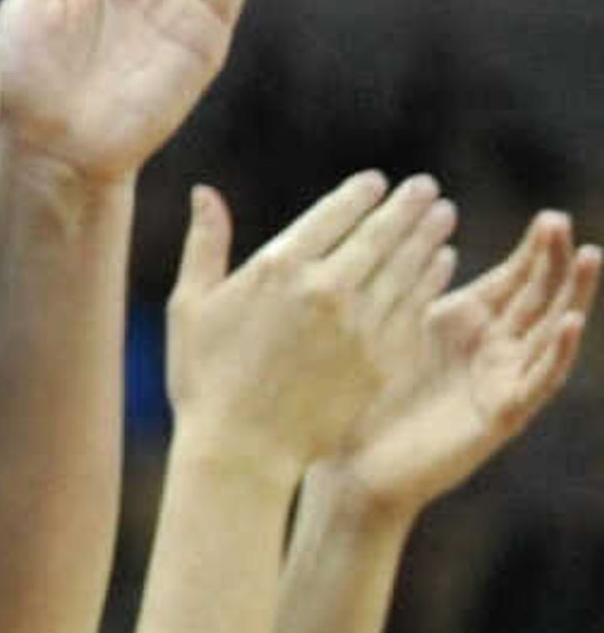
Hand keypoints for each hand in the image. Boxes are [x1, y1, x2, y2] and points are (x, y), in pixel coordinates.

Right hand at [167, 175, 452, 478]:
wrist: (241, 450)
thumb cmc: (205, 377)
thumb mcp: (190, 304)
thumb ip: (205, 243)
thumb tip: (205, 191)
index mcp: (277, 269)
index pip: (332, 215)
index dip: (359, 195)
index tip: (377, 183)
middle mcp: (326, 290)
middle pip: (379, 236)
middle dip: (406, 208)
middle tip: (426, 188)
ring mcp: (360, 327)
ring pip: (406, 268)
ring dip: (427, 238)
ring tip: (442, 218)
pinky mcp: (382, 361)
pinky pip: (415, 309)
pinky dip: (431, 281)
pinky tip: (440, 266)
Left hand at [326, 208, 598, 516]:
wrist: (355, 462)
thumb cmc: (367, 394)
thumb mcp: (396, 327)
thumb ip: (418, 289)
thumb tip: (431, 240)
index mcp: (468, 324)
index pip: (514, 279)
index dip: (535, 250)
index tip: (551, 218)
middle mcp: (494, 349)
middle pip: (540, 297)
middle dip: (556, 260)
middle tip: (565, 222)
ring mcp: (502, 380)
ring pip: (552, 333)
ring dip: (573, 296)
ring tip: (591, 258)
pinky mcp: (501, 413)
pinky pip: (538, 380)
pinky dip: (557, 351)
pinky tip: (570, 322)